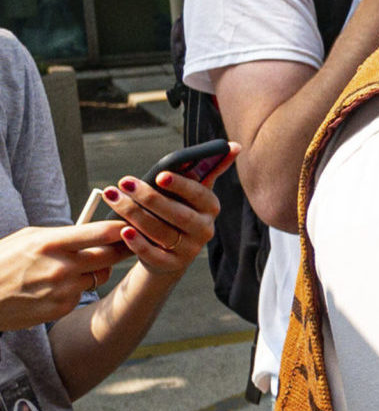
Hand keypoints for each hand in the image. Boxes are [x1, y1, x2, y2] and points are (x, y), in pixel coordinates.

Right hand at [0, 221, 128, 328]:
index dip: (122, 228)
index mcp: (51, 243)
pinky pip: (82, 293)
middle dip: (122, 248)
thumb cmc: (3, 261)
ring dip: (94, 270)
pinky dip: (76, 288)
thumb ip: (62, 235)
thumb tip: (93, 232)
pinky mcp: (62, 307)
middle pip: (111, 255)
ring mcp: (64, 289)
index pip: (101, 233)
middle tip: (127, 243)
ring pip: (99, 276)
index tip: (132, 224)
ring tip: (71, 267)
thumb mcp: (28, 239)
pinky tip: (54, 287)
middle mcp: (62, 266)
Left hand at [101, 164, 222, 274]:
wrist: (169, 251)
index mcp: (210, 207)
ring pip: (161, 232)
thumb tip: (233, 146)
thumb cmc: (177, 211)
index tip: (160, 174)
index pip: (199, 194)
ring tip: (113, 198)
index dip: (181, 184)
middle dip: (148, 197)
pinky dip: (137, 243)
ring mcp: (189, 249)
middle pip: (177, 214)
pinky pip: (153, 254)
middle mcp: (205, 229)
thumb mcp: (191, 193)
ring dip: (134, 214)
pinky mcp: (171, 265)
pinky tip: (123, 230)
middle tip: (124, 182)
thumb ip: (207, 170)